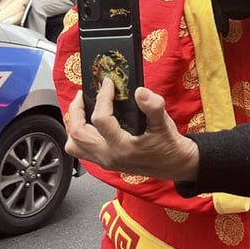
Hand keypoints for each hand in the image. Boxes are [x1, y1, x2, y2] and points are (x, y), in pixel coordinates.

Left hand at [65, 78, 198, 181]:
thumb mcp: (164, 124)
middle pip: (78, 133)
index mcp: (123, 147)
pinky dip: (79, 134)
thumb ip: (153, 107)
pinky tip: (89, 122)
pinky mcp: (105, 161)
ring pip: (74, 144)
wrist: (174, 165)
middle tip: (84, 94)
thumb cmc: (169, 145)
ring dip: (74, 124)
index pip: (101, 119)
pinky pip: (81, 149)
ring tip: (81, 109)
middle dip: (76, 110)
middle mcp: (109, 156)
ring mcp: (105, 161)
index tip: (108, 83)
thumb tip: (140, 91)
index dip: (103, 97)